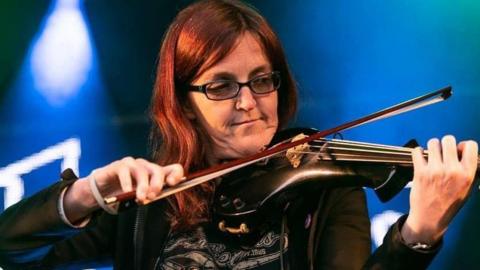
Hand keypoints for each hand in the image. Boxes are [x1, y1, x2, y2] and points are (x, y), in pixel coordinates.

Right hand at [64, 157, 184, 221]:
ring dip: (142, 186)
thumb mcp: (141, 196)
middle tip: (152, 197)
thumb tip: (157, 196)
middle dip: (157, 184)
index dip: (176, 175)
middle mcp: (146, 166)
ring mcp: (132, 164)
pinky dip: (127, 183)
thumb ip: (151, 195)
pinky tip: (126, 192)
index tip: (172, 184)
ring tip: (140, 198)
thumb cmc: (125, 194)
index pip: (174, 169)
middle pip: (158, 170)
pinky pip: (125, 171)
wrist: (102, 191)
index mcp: (156, 174)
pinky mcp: (118, 166)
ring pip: (142, 171)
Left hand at [402, 135, 477, 244]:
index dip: (463, 145)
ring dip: (431, 148)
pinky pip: (417, 151)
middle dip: (445, 144)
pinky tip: (420, 158)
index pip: (471, 146)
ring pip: (433, 143)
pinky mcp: (420, 172)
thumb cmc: (448, 203)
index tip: (458, 150)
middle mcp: (452, 170)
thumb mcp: (467, 188)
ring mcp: (435, 170)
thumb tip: (463, 150)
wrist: (430, 218)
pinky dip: (418, 152)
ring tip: (431, 156)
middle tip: (442, 152)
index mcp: (467, 174)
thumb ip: (468, 169)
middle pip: (449, 140)